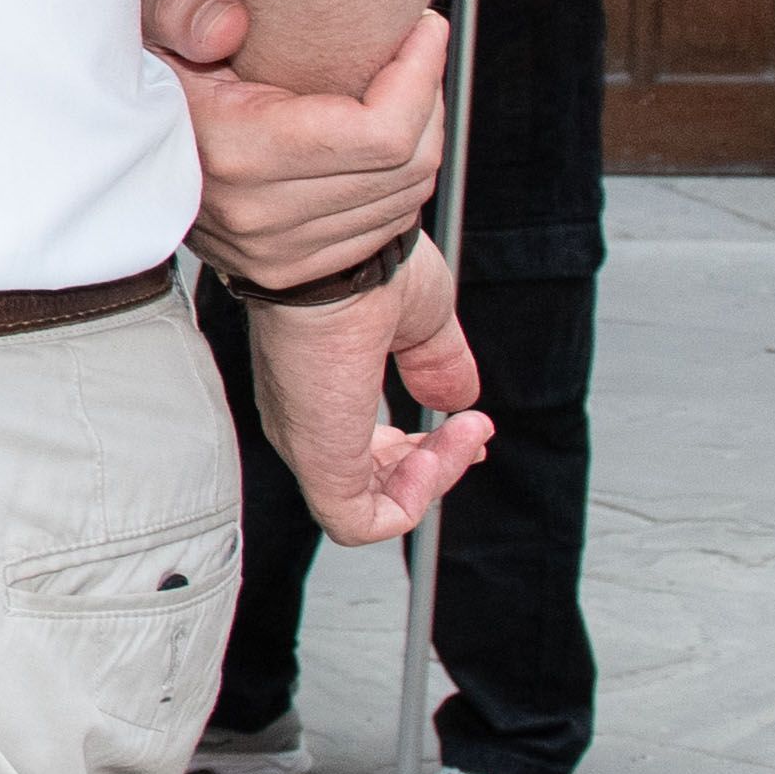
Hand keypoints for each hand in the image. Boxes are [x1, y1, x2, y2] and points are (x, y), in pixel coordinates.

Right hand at [161, 0, 446, 289]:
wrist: (115, 160)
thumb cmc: (149, 73)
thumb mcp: (148, 20)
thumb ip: (182, 11)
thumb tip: (228, 27)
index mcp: (232, 148)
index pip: (376, 132)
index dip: (420, 77)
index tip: (422, 29)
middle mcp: (258, 211)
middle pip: (405, 164)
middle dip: (429, 98)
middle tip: (416, 50)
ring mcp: (276, 248)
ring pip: (405, 196)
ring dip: (420, 138)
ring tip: (399, 90)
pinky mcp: (290, 266)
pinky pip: (386, 225)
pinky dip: (399, 179)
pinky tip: (374, 141)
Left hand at [237, 234, 491, 544]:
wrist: (338, 252)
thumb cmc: (365, 263)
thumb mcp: (420, 319)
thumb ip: (437, 363)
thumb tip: (457, 398)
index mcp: (317, 380)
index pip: (357, 440)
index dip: (419, 445)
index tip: (469, 422)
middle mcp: (302, 413)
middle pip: (360, 477)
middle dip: (430, 466)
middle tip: (472, 432)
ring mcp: (304, 440)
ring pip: (365, 504)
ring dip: (434, 477)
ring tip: (467, 431)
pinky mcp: (314, 462)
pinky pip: (360, 520)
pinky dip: (414, 501)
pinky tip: (439, 454)